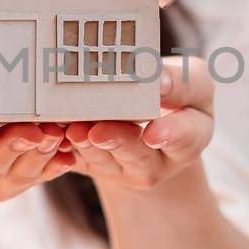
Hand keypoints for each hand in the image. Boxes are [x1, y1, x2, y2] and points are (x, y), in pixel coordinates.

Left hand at [64, 55, 213, 191]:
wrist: (151, 128)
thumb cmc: (176, 96)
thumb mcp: (191, 83)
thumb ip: (179, 80)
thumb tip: (158, 78)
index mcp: (191, 136)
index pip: (187, 137)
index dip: (171, 134)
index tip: (154, 132)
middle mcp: (159, 161)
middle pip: (139, 155)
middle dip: (118, 142)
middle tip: (99, 131)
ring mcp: (125, 170)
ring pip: (106, 161)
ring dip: (87, 145)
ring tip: (74, 130)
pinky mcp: (96, 168)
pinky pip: (79, 162)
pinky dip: (66, 148)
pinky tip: (56, 133)